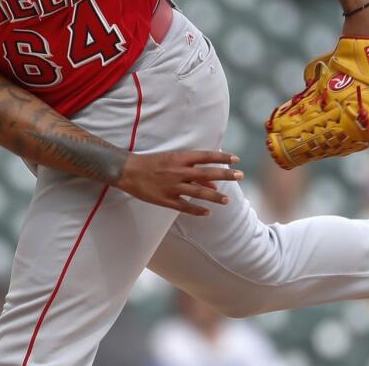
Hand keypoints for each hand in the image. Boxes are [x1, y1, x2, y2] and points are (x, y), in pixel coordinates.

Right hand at [115, 151, 242, 215]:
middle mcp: (178, 171)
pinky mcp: (165, 199)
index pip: (205, 156)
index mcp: (179, 158)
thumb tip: (213, 181)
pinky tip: (207, 213)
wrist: (128, 170)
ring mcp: (172, 186)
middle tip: (240, 176)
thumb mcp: (172, 160)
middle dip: (225, 174)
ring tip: (227, 200)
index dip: (222, 157)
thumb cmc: (152, 163)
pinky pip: (184, 206)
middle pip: (206, 173)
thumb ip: (192, 169)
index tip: (236, 159)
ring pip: (198, 192)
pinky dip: (197, 210)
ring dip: (214, 196)